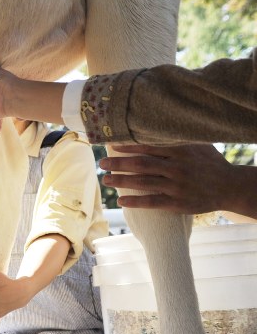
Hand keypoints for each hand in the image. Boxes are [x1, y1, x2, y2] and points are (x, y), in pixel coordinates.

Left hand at [101, 144, 242, 214]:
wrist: (230, 187)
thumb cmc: (210, 163)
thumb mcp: (198, 145)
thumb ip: (177, 139)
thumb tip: (152, 130)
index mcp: (180, 151)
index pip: (148, 147)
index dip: (128, 146)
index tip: (111, 146)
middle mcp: (176, 168)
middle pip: (141, 164)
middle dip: (119, 163)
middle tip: (102, 163)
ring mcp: (176, 186)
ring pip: (143, 182)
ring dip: (121, 181)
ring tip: (106, 180)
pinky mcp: (177, 203)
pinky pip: (152, 202)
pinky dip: (135, 201)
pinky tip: (121, 200)